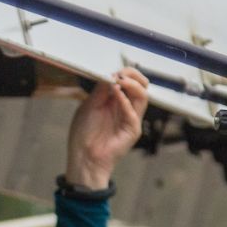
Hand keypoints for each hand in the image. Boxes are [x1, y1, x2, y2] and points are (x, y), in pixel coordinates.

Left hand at [65, 68, 150, 188]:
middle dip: (133, 76)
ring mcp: (131, 118)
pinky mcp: (132, 130)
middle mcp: (126, 108)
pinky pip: (134, 113)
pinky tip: (116, 93)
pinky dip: (125, 101)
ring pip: (143, 96)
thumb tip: (112, 74)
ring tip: (120, 80)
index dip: (125, 73)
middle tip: (122, 73)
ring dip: (132, 85)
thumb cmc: (84, 133)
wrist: (84, 156)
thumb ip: (101, 91)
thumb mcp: (89, 105)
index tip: (115, 69)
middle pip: (140, 86)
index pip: (129, 82)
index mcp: (116, 101)